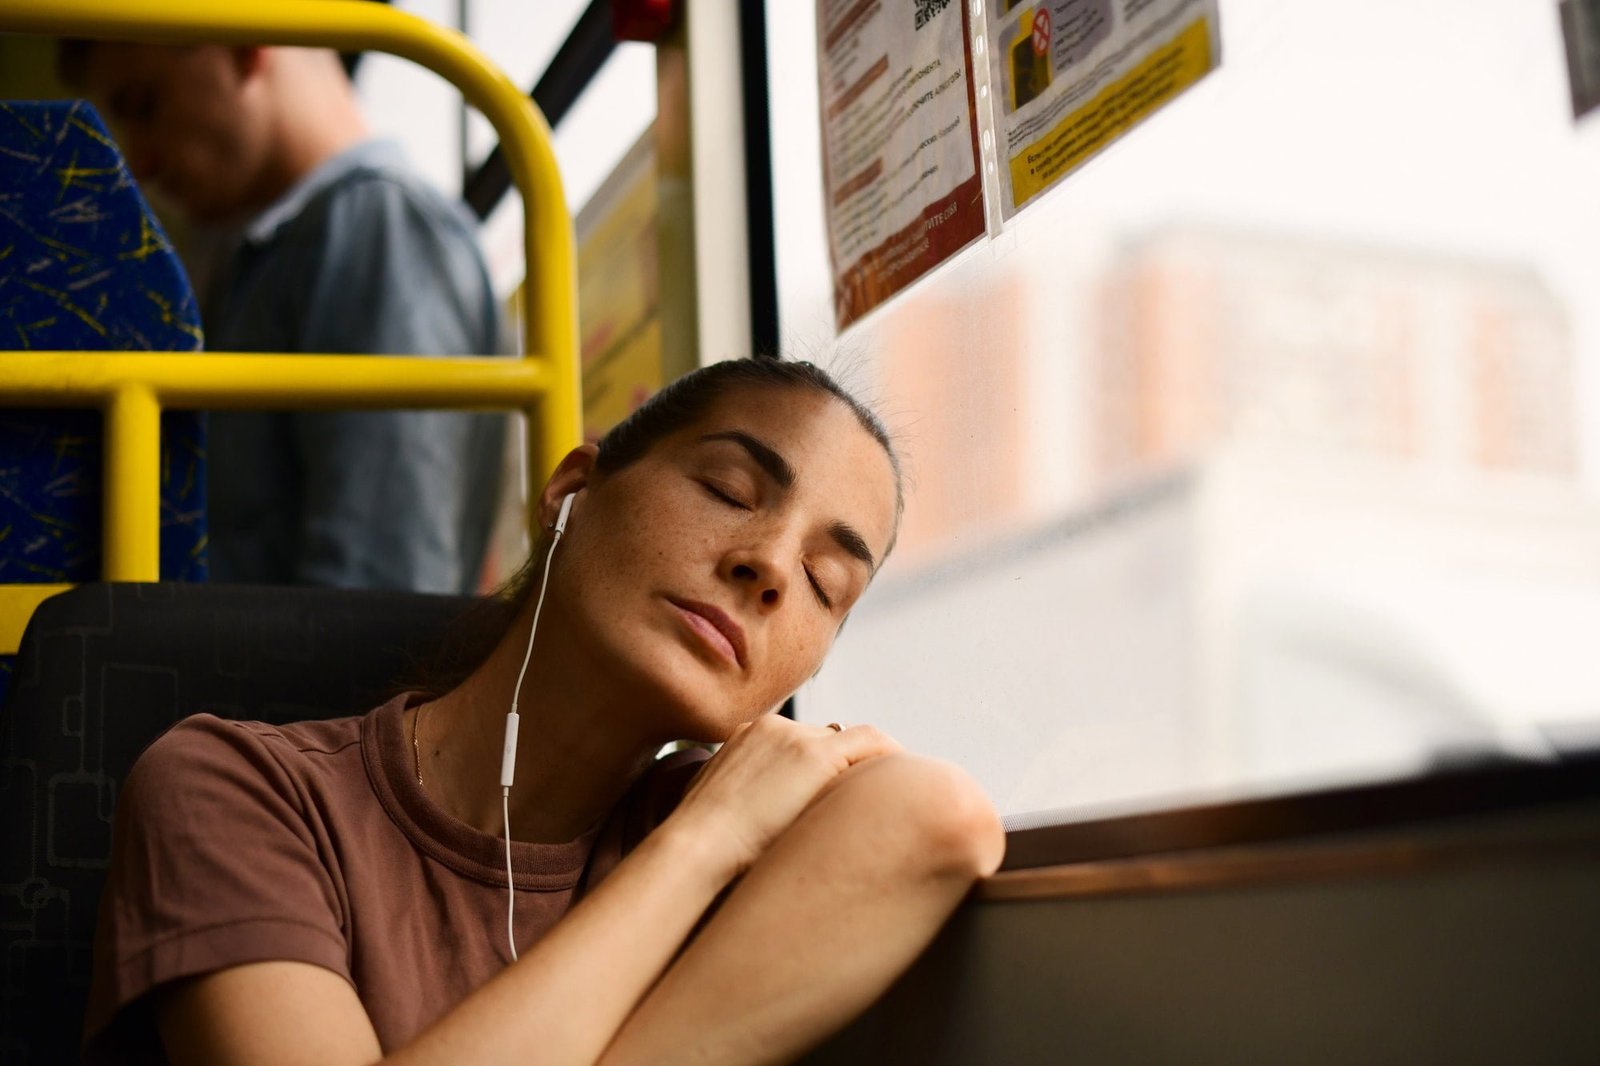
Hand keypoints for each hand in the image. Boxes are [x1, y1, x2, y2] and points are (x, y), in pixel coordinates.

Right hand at [666, 715, 901, 876]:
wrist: (696, 848)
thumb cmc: (702, 850)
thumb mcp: (718, 815)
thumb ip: (742, 808)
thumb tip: (755, 836)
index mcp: (747, 736)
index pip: (800, 741)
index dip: (825, 767)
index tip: (841, 792)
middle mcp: (773, 727)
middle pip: (828, 737)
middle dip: (849, 766)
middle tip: (874, 797)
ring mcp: (795, 737)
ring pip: (851, 740)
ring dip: (871, 764)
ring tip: (893, 794)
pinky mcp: (816, 756)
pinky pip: (869, 743)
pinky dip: (889, 756)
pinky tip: (905, 782)